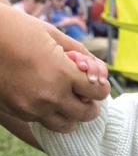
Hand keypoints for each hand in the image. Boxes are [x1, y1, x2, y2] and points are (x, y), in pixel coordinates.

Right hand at [0, 4, 110, 131]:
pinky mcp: (20, 113)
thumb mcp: (53, 35)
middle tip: (86, 98)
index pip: (99, 92)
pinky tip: (45, 98)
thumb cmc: (18, 29)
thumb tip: (101, 71)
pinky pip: (44, 122)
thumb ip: (80, 54)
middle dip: (90, 105)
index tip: (97, 84)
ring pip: (67, 126)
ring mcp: (34, 107)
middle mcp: (51, 95)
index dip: (101, 88)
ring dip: (72, 115)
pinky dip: (50, 113)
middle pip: (86, 114)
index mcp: (63, 73)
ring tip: (67, 102)